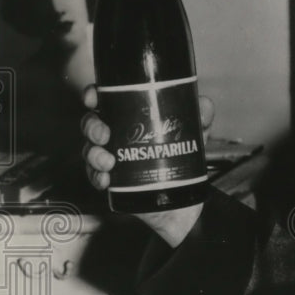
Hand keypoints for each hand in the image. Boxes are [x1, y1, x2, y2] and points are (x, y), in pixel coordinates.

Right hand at [80, 85, 213, 246]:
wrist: (184, 198)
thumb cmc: (184, 156)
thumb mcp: (196, 134)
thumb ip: (201, 117)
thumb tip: (204, 104)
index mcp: (130, 115)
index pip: (104, 100)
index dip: (92, 95)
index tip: (92, 99)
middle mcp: (116, 134)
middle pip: (91, 123)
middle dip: (92, 127)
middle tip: (104, 136)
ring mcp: (111, 157)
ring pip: (90, 150)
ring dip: (93, 154)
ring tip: (108, 162)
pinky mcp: (111, 181)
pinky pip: (94, 177)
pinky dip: (96, 177)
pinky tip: (105, 180)